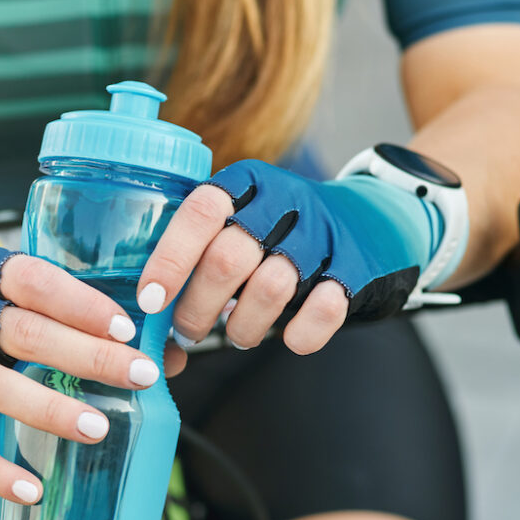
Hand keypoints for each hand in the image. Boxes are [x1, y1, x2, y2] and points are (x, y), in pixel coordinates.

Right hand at [0, 245, 159, 505]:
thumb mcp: (1, 292)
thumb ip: (66, 310)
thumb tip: (160, 346)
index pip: (32, 280)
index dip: (79, 301)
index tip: (127, 326)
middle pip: (24, 334)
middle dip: (87, 355)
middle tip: (141, 374)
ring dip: (48, 408)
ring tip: (97, 427)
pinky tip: (32, 490)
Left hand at [135, 160, 440, 353]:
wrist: (373, 220)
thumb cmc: (283, 231)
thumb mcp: (242, 219)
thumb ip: (200, 252)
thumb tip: (146, 316)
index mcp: (246, 183)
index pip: (201, 211)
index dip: (170, 259)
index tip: (150, 300)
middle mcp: (285, 201)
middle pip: (228, 258)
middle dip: (197, 308)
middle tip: (187, 332)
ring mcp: (324, 234)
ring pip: (271, 287)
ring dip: (243, 326)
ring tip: (235, 336)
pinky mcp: (357, 267)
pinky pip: (323, 309)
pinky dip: (301, 333)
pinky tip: (289, 337)